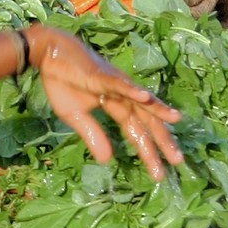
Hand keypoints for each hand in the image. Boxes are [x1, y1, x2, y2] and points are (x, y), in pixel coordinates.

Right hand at [26, 25, 183, 178]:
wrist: (49, 54)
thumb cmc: (63, 82)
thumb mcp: (75, 116)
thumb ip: (93, 136)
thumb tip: (107, 160)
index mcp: (117, 105)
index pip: (136, 131)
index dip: (148, 151)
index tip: (159, 174)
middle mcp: (123, 94)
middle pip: (146, 120)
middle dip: (162, 140)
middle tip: (178, 161)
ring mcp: (115, 83)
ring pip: (139, 101)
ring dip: (158, 110)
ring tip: (176, 121)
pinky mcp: (101, 75)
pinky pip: (119, 84)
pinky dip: (132, 90)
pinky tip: (146, 98)